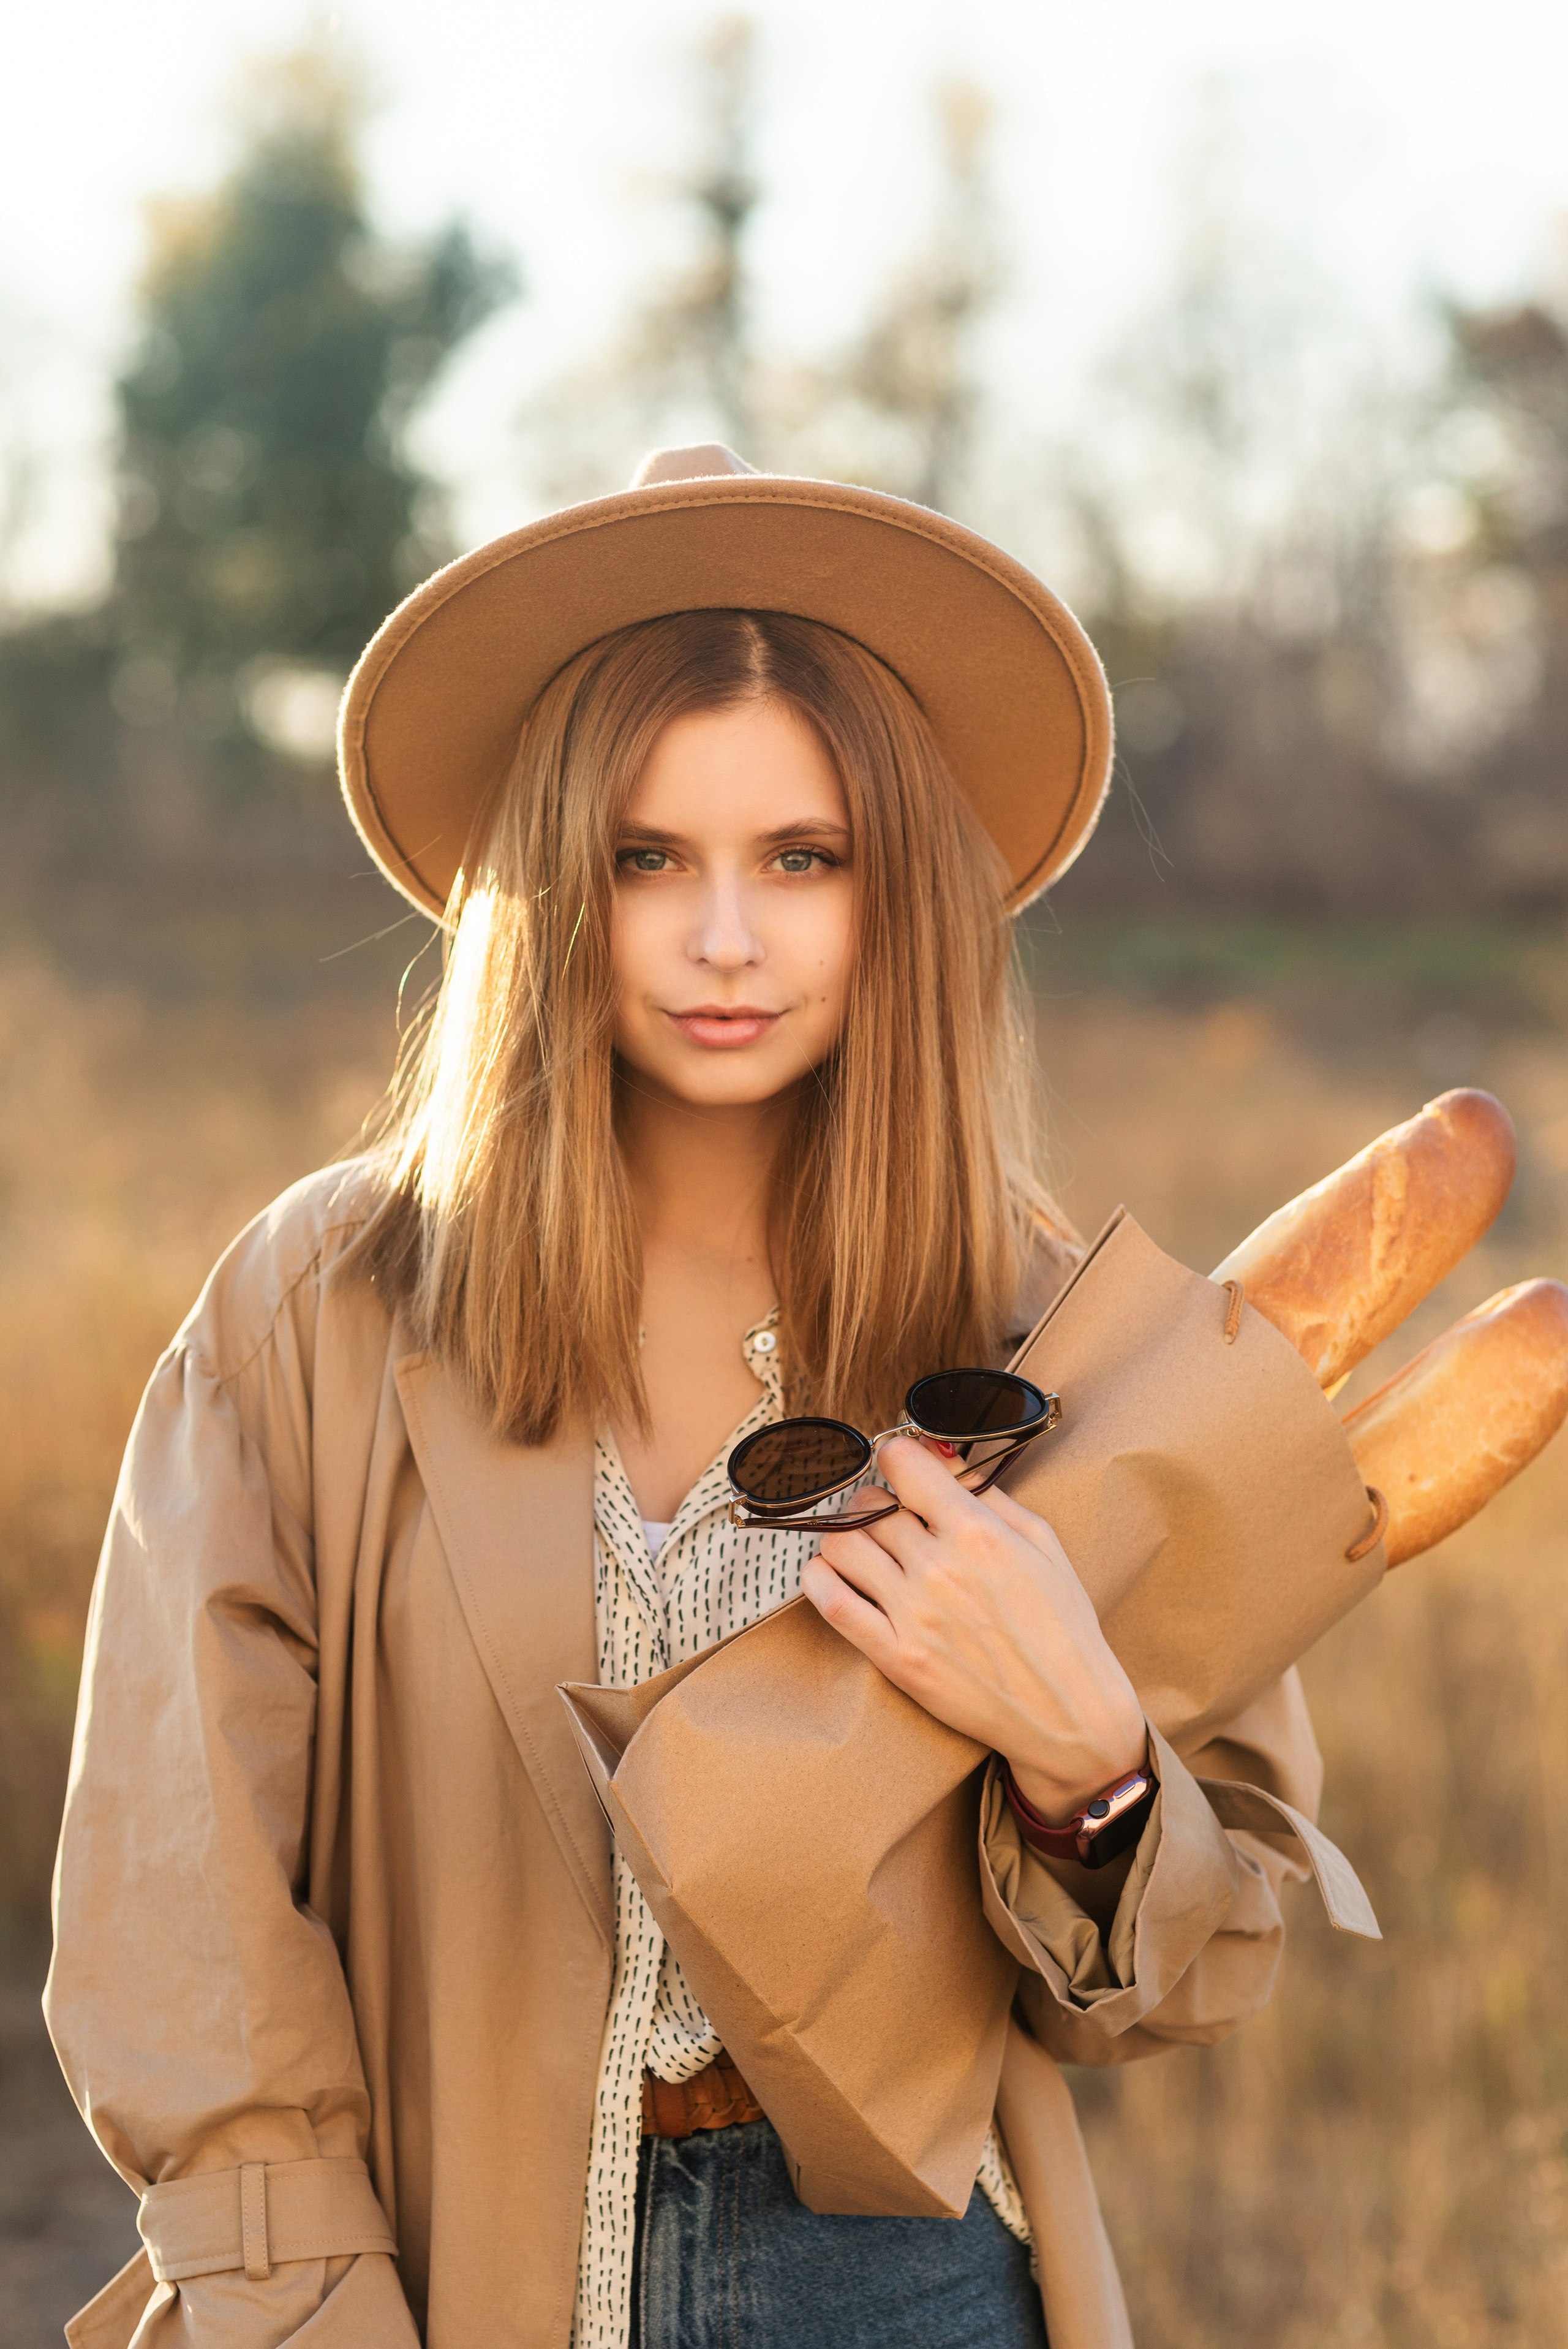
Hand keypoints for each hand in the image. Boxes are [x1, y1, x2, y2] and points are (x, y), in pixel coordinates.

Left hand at [801, 1436, 1146, 1823]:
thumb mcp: (1042, 1543)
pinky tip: (833, 1574)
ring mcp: (913, 1614)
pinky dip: (818, 1578)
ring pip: (840, 1545)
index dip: (897, 1458)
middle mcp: (939, 1568)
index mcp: (978, 1533)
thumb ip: (988, 1493)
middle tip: (890, 1517)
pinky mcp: (895, 1657)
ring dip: (846, 1536)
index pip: (902, 1463)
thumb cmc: (1062, 1626)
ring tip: (866, 1547)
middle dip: (874, 1501)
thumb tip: (938, 1454)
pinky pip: (830, 1602)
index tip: (902, 1469)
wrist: (1069, 1713)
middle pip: (866, 1504)